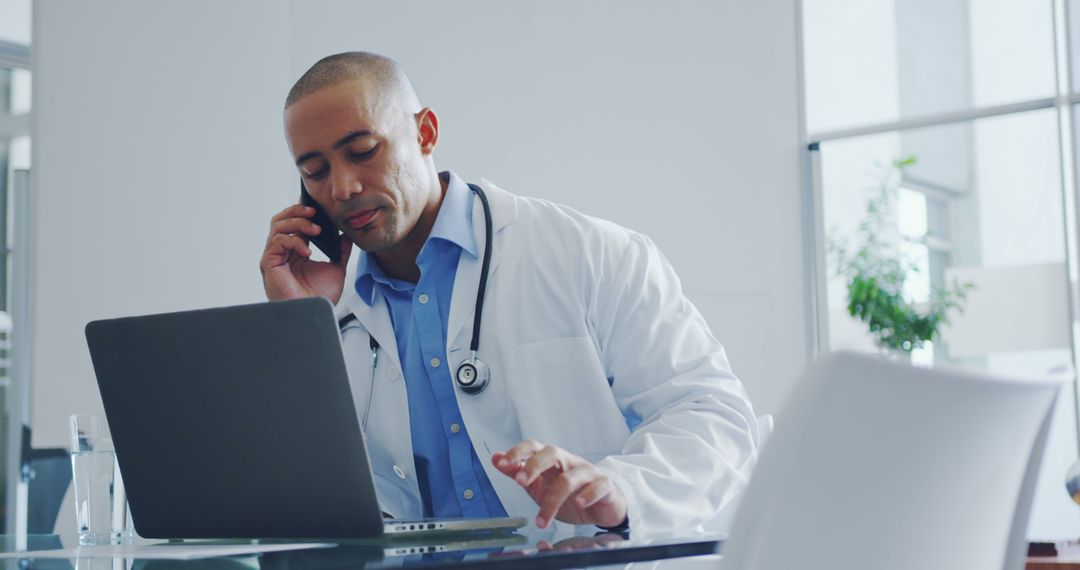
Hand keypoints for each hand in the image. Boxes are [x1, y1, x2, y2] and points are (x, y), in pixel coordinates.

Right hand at [260, 204, 351, 302]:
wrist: (314, 312)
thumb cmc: (320, 295)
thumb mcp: (336, 267)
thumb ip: (340, 250)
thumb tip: (346, 235)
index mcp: (294, 251)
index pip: (292, 223)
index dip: (302, 212)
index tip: (318, 209)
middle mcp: (281, 252)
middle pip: (280, 219)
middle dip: (297, 211)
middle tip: (314, 212)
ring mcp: (274, 257)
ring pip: (278, 226)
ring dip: (298, 224)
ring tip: (316, 231)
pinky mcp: (269, 263)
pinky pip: (277, 241)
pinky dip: (294, 241)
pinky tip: (307, 251)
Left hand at [492, 440, 626, 528]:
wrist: (602, 505)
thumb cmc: (570, 494)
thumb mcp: (539, 485)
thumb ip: (518, 472)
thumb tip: (496, 458)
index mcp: (551, 461)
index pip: (533, 447)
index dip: (518, 452)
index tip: (502, 463)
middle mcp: (568, 462)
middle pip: (552, 453)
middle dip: (534, 465)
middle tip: (520, 481)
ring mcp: (587, 473)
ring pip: (569, 478)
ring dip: (553, 499)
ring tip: (542, 520)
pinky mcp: (604, 486)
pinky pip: (598, 486)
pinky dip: (588, 494)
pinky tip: (580, 504)